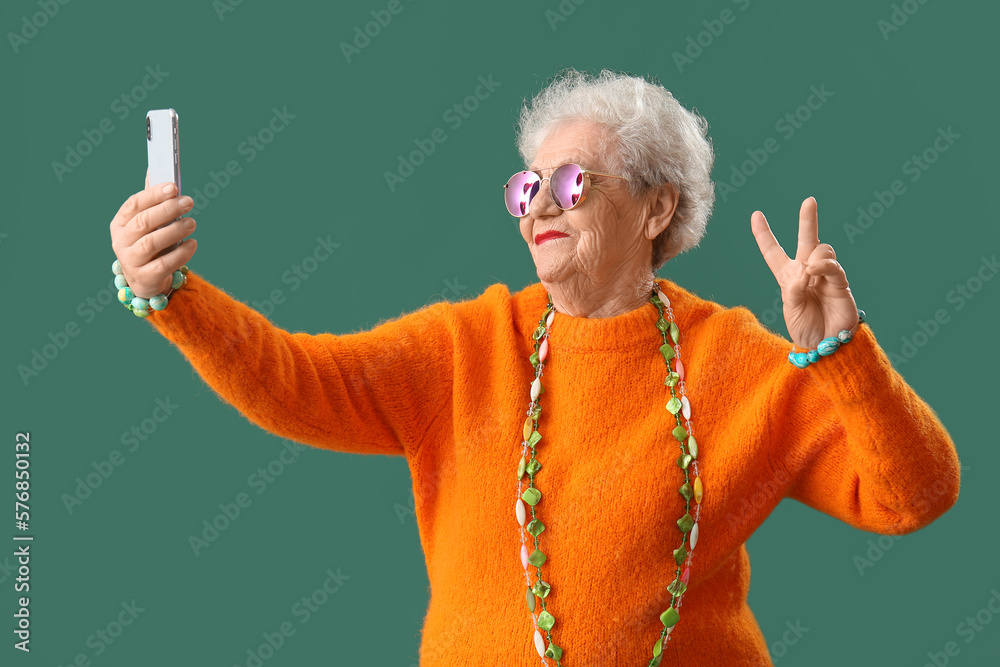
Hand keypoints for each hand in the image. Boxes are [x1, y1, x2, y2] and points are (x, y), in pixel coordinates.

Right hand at [109, 169, 197, 298]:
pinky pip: (163, 264)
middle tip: (189, 201)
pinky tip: (192, 244)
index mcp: (120, 223)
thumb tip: (154, 168)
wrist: (147, 280)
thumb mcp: (149, 223)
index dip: (153, 194)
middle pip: (143, 222)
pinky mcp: (144, 278)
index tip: (173, 187)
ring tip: (192, 223)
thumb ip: (152, 200)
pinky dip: (180, 253)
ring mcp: (130, 261)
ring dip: (174, 231)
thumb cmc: (151, 244)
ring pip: (151, 243)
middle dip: (167, 209)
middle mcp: (121, 241)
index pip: (134, 204)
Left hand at [751, 196, 858, 349]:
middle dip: (808, 219)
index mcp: (788, 278)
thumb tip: (806, 269)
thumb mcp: (790, 310)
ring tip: (810, 276)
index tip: (755, 215)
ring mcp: (824, 274)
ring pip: (821, 249)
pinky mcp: (840, 281)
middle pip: (806, 239)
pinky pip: (831, 264)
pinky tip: (815, 272)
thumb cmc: (806, 330)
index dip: (764, 234)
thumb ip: (793, 288)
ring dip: (813, 258)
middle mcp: (806, 271)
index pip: (773, 252)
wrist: (826, 345)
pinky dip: (822, 266)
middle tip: (809, 200)